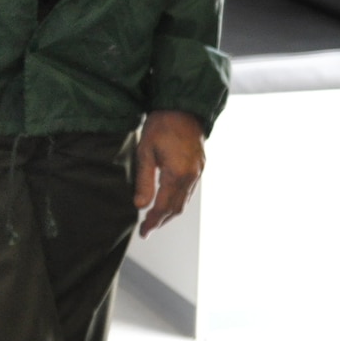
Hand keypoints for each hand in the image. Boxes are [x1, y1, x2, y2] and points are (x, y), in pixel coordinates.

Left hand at [134, 109, 204, 236]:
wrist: (183, 108)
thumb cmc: (161, 126)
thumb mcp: (145, 151)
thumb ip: (144, 181)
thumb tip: (140, 206)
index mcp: (177, 175)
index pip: (163, 207)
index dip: (153, 222)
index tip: (143, 232)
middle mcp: (191, 177)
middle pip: (176, 209)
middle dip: (161, 221)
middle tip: (147, 230)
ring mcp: (198, 172)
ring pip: (184, 202)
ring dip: (170, 214)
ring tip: (155, 220)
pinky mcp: (199, 167)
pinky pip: (189, 192)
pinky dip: (177, 201)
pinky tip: (167, 202)